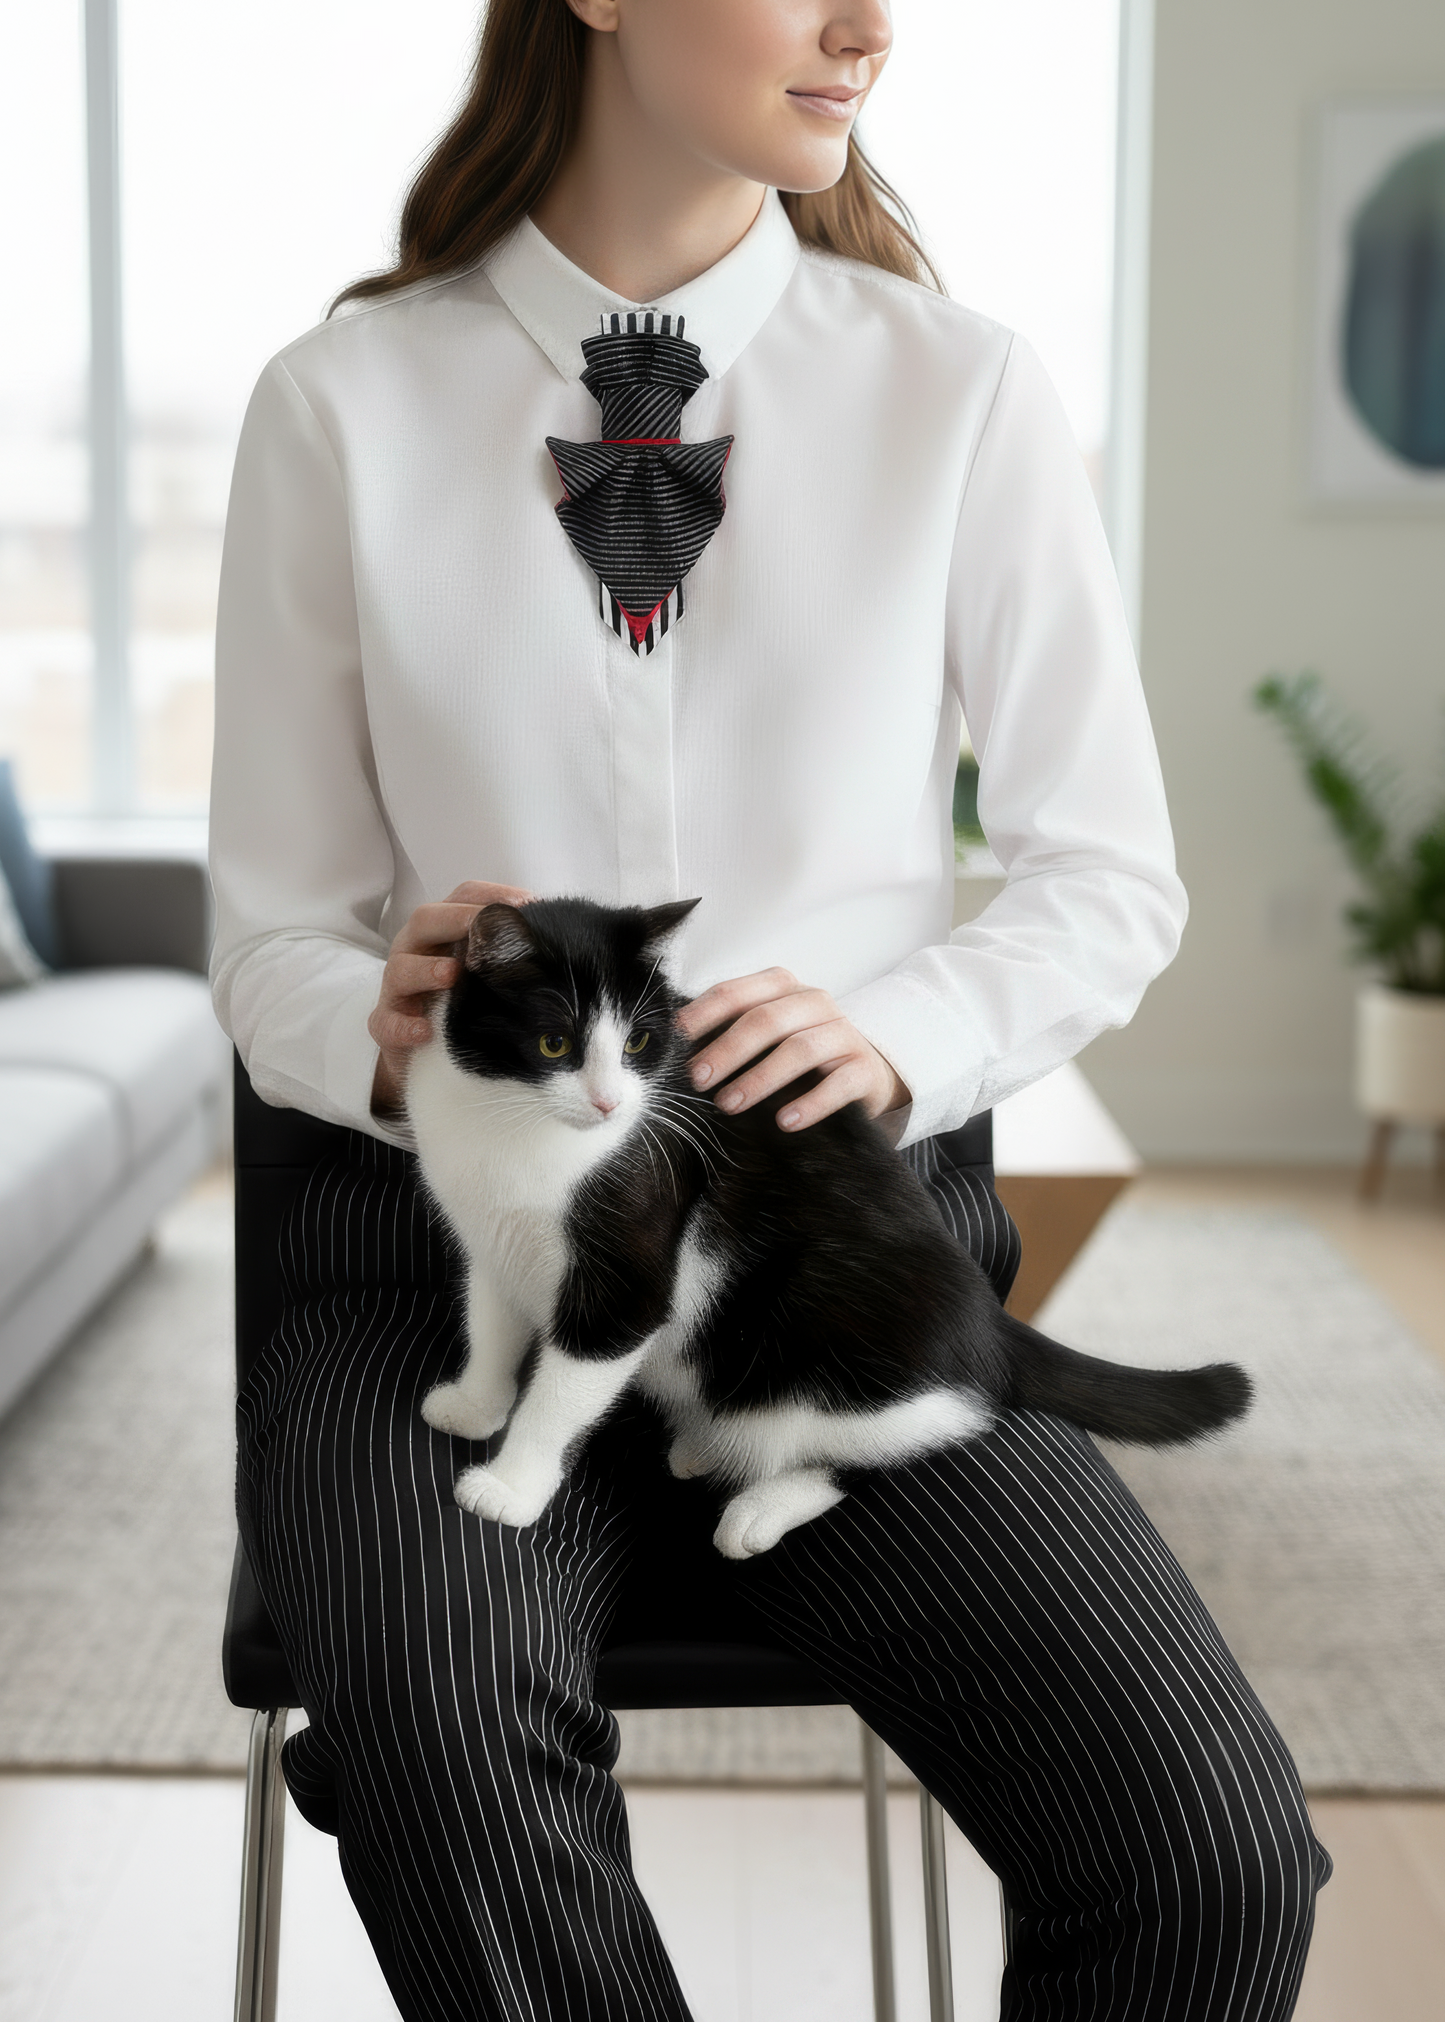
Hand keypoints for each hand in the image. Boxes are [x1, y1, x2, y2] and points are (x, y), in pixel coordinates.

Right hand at [369, 880, 531, 1117]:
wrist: (422, 1050)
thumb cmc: (460, 998)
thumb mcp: (485, 968)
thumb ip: (511, 947)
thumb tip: (559, 930)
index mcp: (442, 929)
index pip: (462, 897)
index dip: (493, 895)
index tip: (527, 905)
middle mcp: (415, 949)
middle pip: (425, 919)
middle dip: (455, 919)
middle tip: (482, 927)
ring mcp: (397, 987)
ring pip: (401, 969)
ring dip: (427, 969)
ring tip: (452, 974)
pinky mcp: (386, 1023)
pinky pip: (388, 1021)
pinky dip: (405, 1025)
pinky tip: (425, 1030)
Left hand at [676, 968, 909, 1131]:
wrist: (864, 1071)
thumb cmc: (799, 1053)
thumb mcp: (765, 1036)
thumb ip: (727, 1034)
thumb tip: (675, 1052)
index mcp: (782, 987)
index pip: (736, 993)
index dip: (703, 1014)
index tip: (677, 1039)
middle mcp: (814, 1002)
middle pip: (765, 1020)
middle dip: (727, 1050)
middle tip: (697, 1079)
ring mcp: (843, 1034)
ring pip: (799, 1050)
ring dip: (759, 1079)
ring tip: (729, 1104)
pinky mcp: (864, 1068)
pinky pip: (837, 1084)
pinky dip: (809, 1104)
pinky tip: (784, 1122)